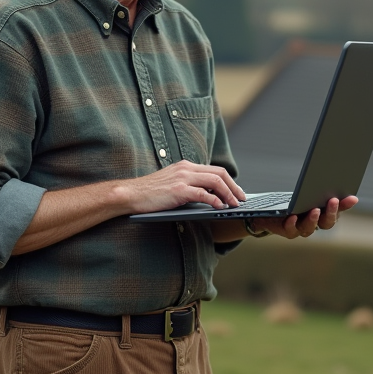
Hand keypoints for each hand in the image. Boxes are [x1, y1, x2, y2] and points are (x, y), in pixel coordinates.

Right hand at [119, 160, 245, 214]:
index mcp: (185, 165)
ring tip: (234, 205)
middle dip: (234, 187)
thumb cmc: (149, 193)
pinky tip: (219, 208)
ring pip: (215, 182)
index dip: (229, 181)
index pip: (215, 170)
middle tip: (241, 199)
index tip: (237, 192)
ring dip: (228, 194)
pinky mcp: (178, 190)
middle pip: (219, 174)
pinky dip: (215, 201)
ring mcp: (182, 178)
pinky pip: (203, 194)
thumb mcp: (172, 183)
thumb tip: (207, 195)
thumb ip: (187, 184)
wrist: (131, 194)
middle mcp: (186, 168)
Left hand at [253, 196, 357, 238]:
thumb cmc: (294, 200)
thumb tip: (337, 173)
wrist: (272, 213)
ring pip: (310, 229)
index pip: (338, 211)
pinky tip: (293, 216)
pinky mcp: (288, 230)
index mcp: (323, 214)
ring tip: (315, 210)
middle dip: (331, 212)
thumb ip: (322, 188)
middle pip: (327, 223)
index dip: (345, 205)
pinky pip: (291, 230)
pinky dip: (292, 224)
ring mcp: (302, 229)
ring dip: (313, 220)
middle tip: (333, 200)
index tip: (352, 198)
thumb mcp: (308, 192)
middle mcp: (315, 224)